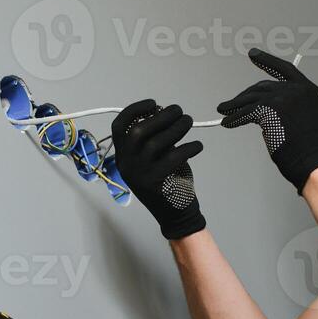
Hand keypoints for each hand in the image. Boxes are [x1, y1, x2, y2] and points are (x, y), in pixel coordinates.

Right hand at [110, 99, 206, 239]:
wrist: (173, 215)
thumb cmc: (166, 180)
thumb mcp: (153, 158)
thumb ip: (154, 137)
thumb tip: (164, 112)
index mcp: (123, 156)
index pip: (119, 127)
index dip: (134, 110)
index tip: (154, 104)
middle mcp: (127, 164)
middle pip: (138, 131)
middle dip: (161, 116)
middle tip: (179, 111)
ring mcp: (139, 174)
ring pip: (157, 142)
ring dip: (177, 127)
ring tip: (188, 122)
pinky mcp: (156, 183)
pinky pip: (173, 157)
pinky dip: (189, 147)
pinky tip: (198, 145)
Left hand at [217, 47, 317, 192]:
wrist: (314, 163)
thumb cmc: (310, 150)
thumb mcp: (307, 119)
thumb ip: (290, 107)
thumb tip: (263, 107)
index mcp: (309, 90)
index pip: (284, 69)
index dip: (267, 61)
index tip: (253, 54)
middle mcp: (297, 90)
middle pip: (264, 87)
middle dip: (245, 96)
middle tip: (231, 104)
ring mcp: (283, 98)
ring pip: (252, 99)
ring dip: (235, 106)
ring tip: (224, 111)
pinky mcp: (270, 111)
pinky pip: (246, 112)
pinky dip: (235, 118)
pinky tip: (228, 123)